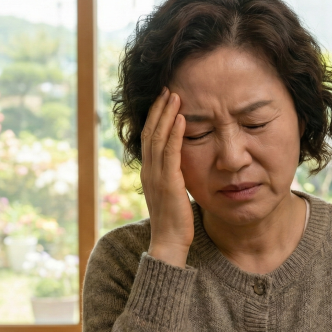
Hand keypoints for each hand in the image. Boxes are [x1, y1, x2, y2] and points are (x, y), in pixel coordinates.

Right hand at [141, 88, 193, 267]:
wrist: (169, 243)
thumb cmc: (175, 222)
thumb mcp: (173, 193)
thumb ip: (174, 176)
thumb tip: (182, 164)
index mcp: (149, 172)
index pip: (150, 137)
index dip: (156, 117)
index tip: (164, 99)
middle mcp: (149, 170)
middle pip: (151, 132)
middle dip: (159, 109)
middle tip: (168, 88)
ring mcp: (156, 175)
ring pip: (158, 137)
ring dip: (166, 114)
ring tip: (175, 95)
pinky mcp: (168, 182)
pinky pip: (170, 152)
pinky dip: (175, 133)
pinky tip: (181, 118)